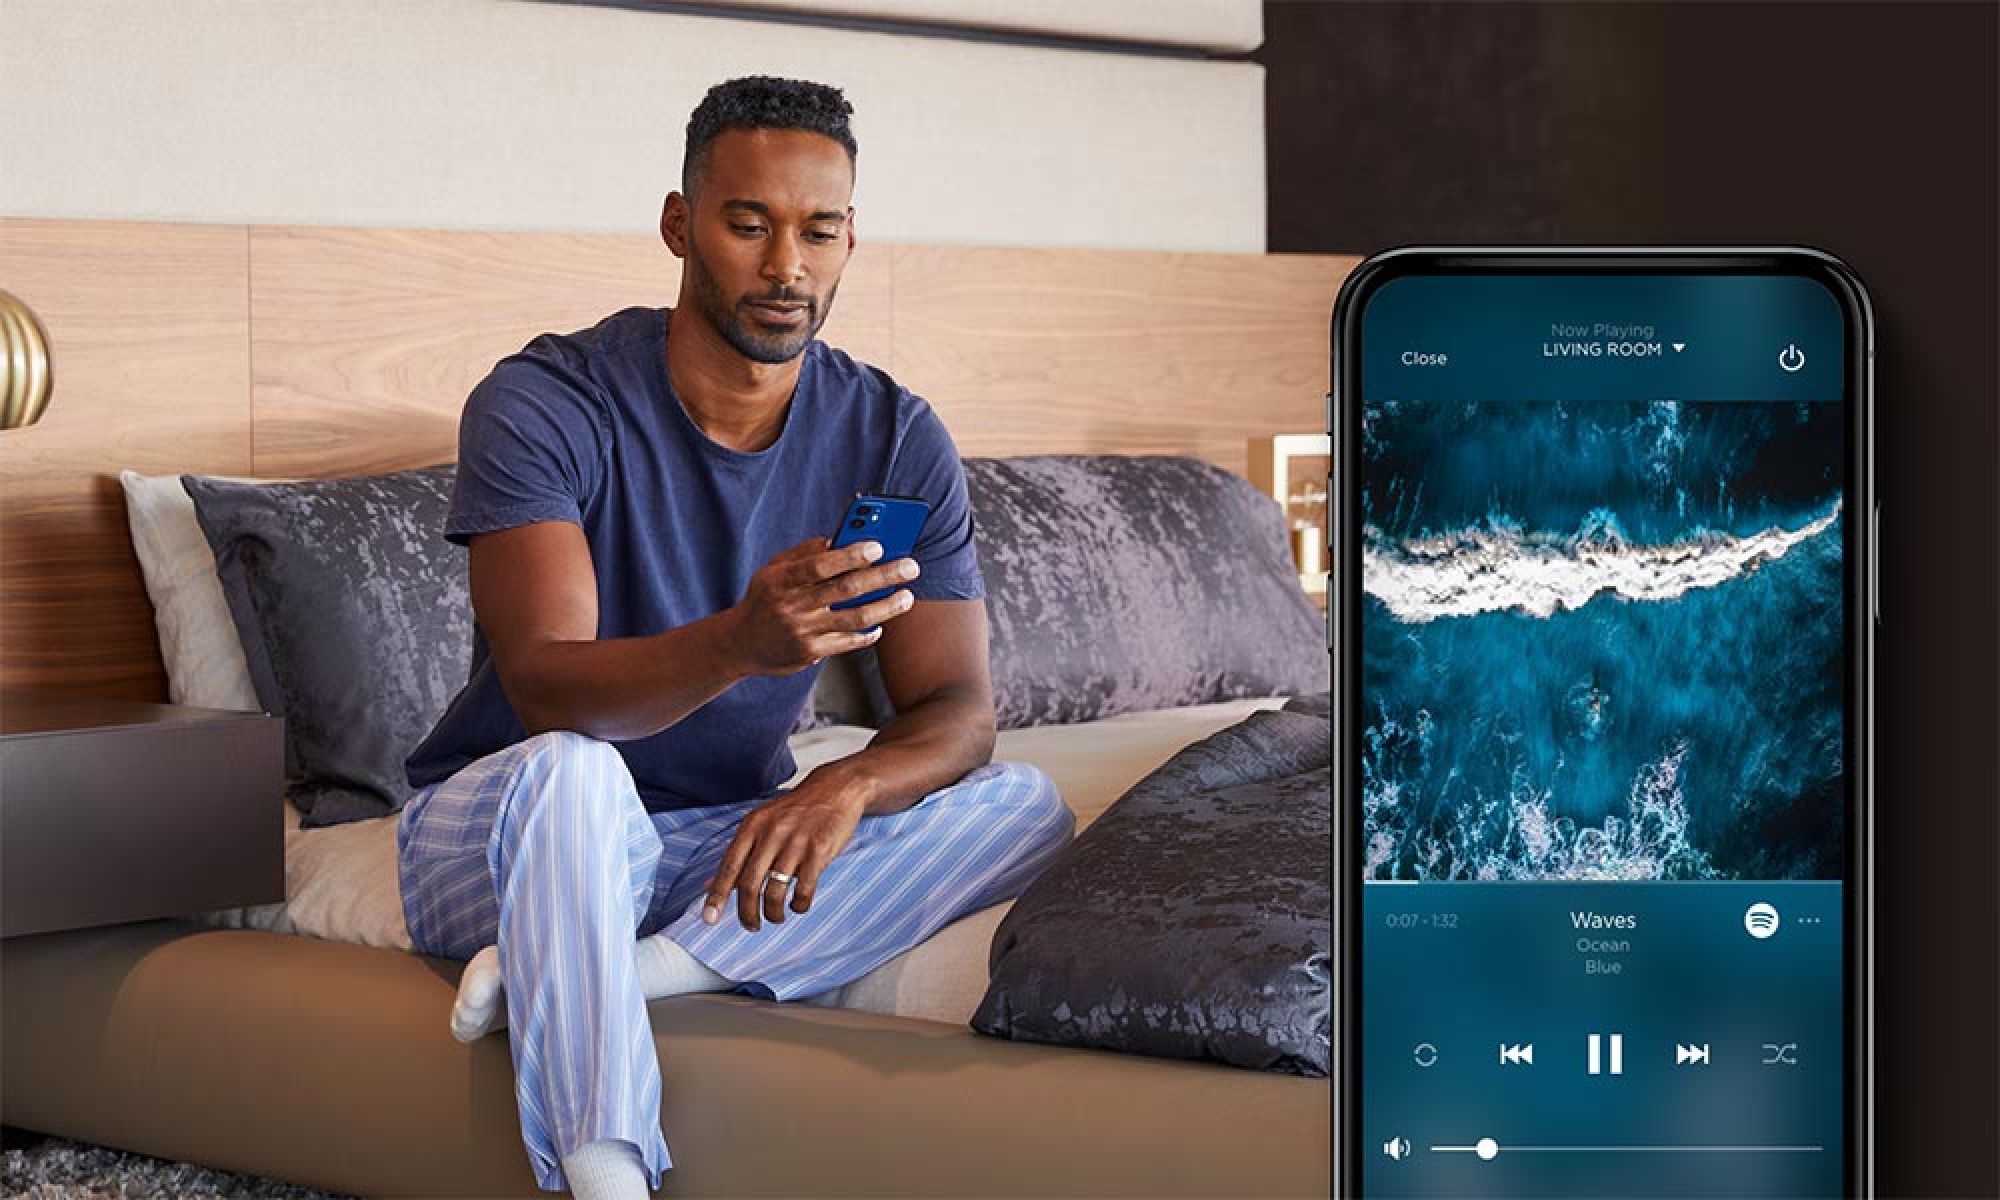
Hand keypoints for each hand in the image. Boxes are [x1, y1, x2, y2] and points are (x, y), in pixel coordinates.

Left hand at [701, 778, 866, 930]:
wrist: (835, 789)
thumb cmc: (795, 811)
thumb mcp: (761, 824)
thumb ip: (738, 854)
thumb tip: (710, 884)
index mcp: (753, 826)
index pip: (729, 866)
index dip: (718, 895)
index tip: (709, 919)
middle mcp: (772, 833)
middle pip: (750, 884)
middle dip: (747, 913)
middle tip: (750, 926)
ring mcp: (796, 842)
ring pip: (776, 891)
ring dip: (774, 913)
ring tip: (776, 917)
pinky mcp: (820, 850)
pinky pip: (804, 888)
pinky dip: (799, 904)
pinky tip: (798, 904)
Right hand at [725, 537, 920, 675]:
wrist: (740, 644)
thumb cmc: (765, 598)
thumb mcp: (773, 569)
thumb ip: (805, 552)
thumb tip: (842, 537)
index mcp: (781, 579)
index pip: (820, 565)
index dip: (850, 556)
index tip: (879, 547)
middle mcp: (792, 606)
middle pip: (846, 589)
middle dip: (883, 576)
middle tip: (911, 567)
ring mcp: (802, 632)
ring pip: (855, 618)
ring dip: (887, 607)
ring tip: (907, 597)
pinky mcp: (809, 654)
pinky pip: (848, 641)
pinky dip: (869, 633)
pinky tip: (882, 624)